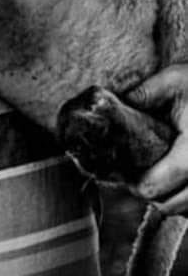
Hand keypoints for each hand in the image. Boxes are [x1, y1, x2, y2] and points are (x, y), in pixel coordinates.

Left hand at [127, 65, 187, 214]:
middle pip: (168, 205)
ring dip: (169, 197)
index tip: (125, 166)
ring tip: (157, 172)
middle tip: (137, 170)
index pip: (154, 187)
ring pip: (185, 209)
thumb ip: (143, 94)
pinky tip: (177, 176)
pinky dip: (185, 197)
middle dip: (149, 191)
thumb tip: (110, 107)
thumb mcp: (173, 81)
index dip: (133, 181)